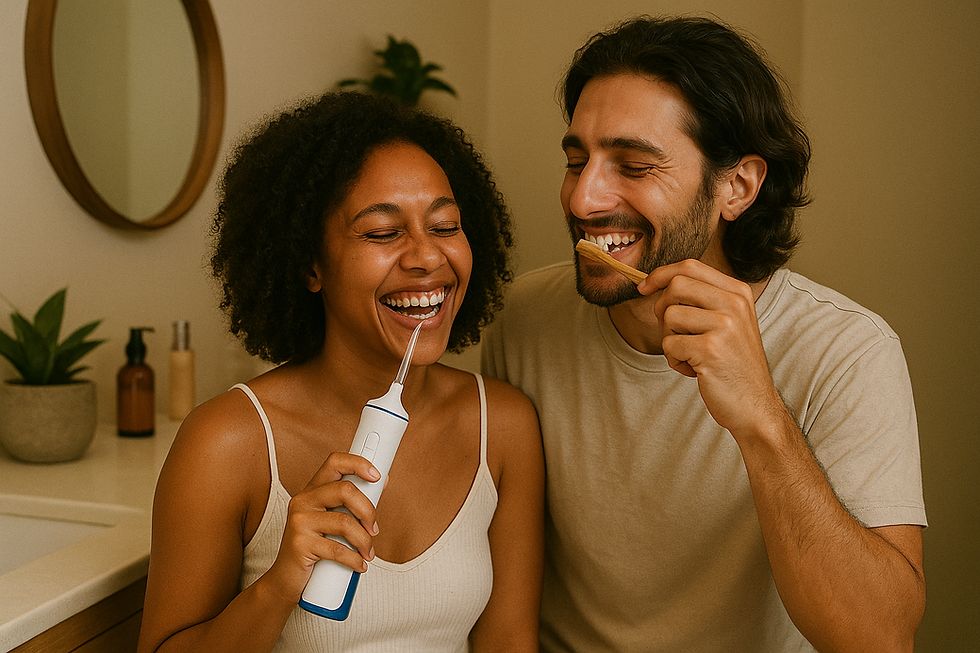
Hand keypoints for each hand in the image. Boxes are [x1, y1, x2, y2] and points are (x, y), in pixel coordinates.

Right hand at [265, 452, 380, 602]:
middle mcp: (303, 500)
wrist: (285, 578)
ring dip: (365, 541)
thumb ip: (353, 502)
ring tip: (367, 552)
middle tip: (374, 529)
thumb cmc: (313, 547)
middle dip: (368, 511)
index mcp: (313, 490)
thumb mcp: (331, 519)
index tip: (377, 476)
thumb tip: (383, 481)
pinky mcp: (299, 544)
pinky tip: (359, 565)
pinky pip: (338, 549)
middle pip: (345, 490)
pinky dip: (355, 560)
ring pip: (345, 522)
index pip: (335, 462)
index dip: (358, 464)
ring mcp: (300, 521)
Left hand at [638, 259, 784, 438]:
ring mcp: (725, 325)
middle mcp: (734, 304)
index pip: (690, 266)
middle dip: (661, 308)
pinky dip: (674, 361)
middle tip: (673, 332)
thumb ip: (704, 299)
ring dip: (669, 339)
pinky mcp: (710, 349)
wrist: (754, 405)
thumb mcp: (729, 323)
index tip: (644, 287)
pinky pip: (669, 345)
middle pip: (676, 285)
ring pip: (668, 316)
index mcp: (739, 292)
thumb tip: (660, 282)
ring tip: (690, 355)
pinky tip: (694, 370)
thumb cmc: (733, 364)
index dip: (660, 274)